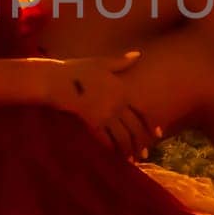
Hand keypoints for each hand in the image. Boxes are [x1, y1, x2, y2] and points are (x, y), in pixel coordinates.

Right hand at [43, 51, 159, 159]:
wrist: (57, 80)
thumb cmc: (77, 69)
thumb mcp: (101, 63)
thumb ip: (121, 62)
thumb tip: (138, 54)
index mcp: (122, 90)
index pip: (142, 111)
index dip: (150, 124)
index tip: (157, 135)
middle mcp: (117, 104)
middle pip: (134, 127)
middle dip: (140, 142)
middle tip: (144, 154)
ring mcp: (105, 115)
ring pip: (122, 136)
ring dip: (128, 149)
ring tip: (132, 160)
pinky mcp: (92, 123)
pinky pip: (106, 139)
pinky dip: (112, 149)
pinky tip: (115, 156)